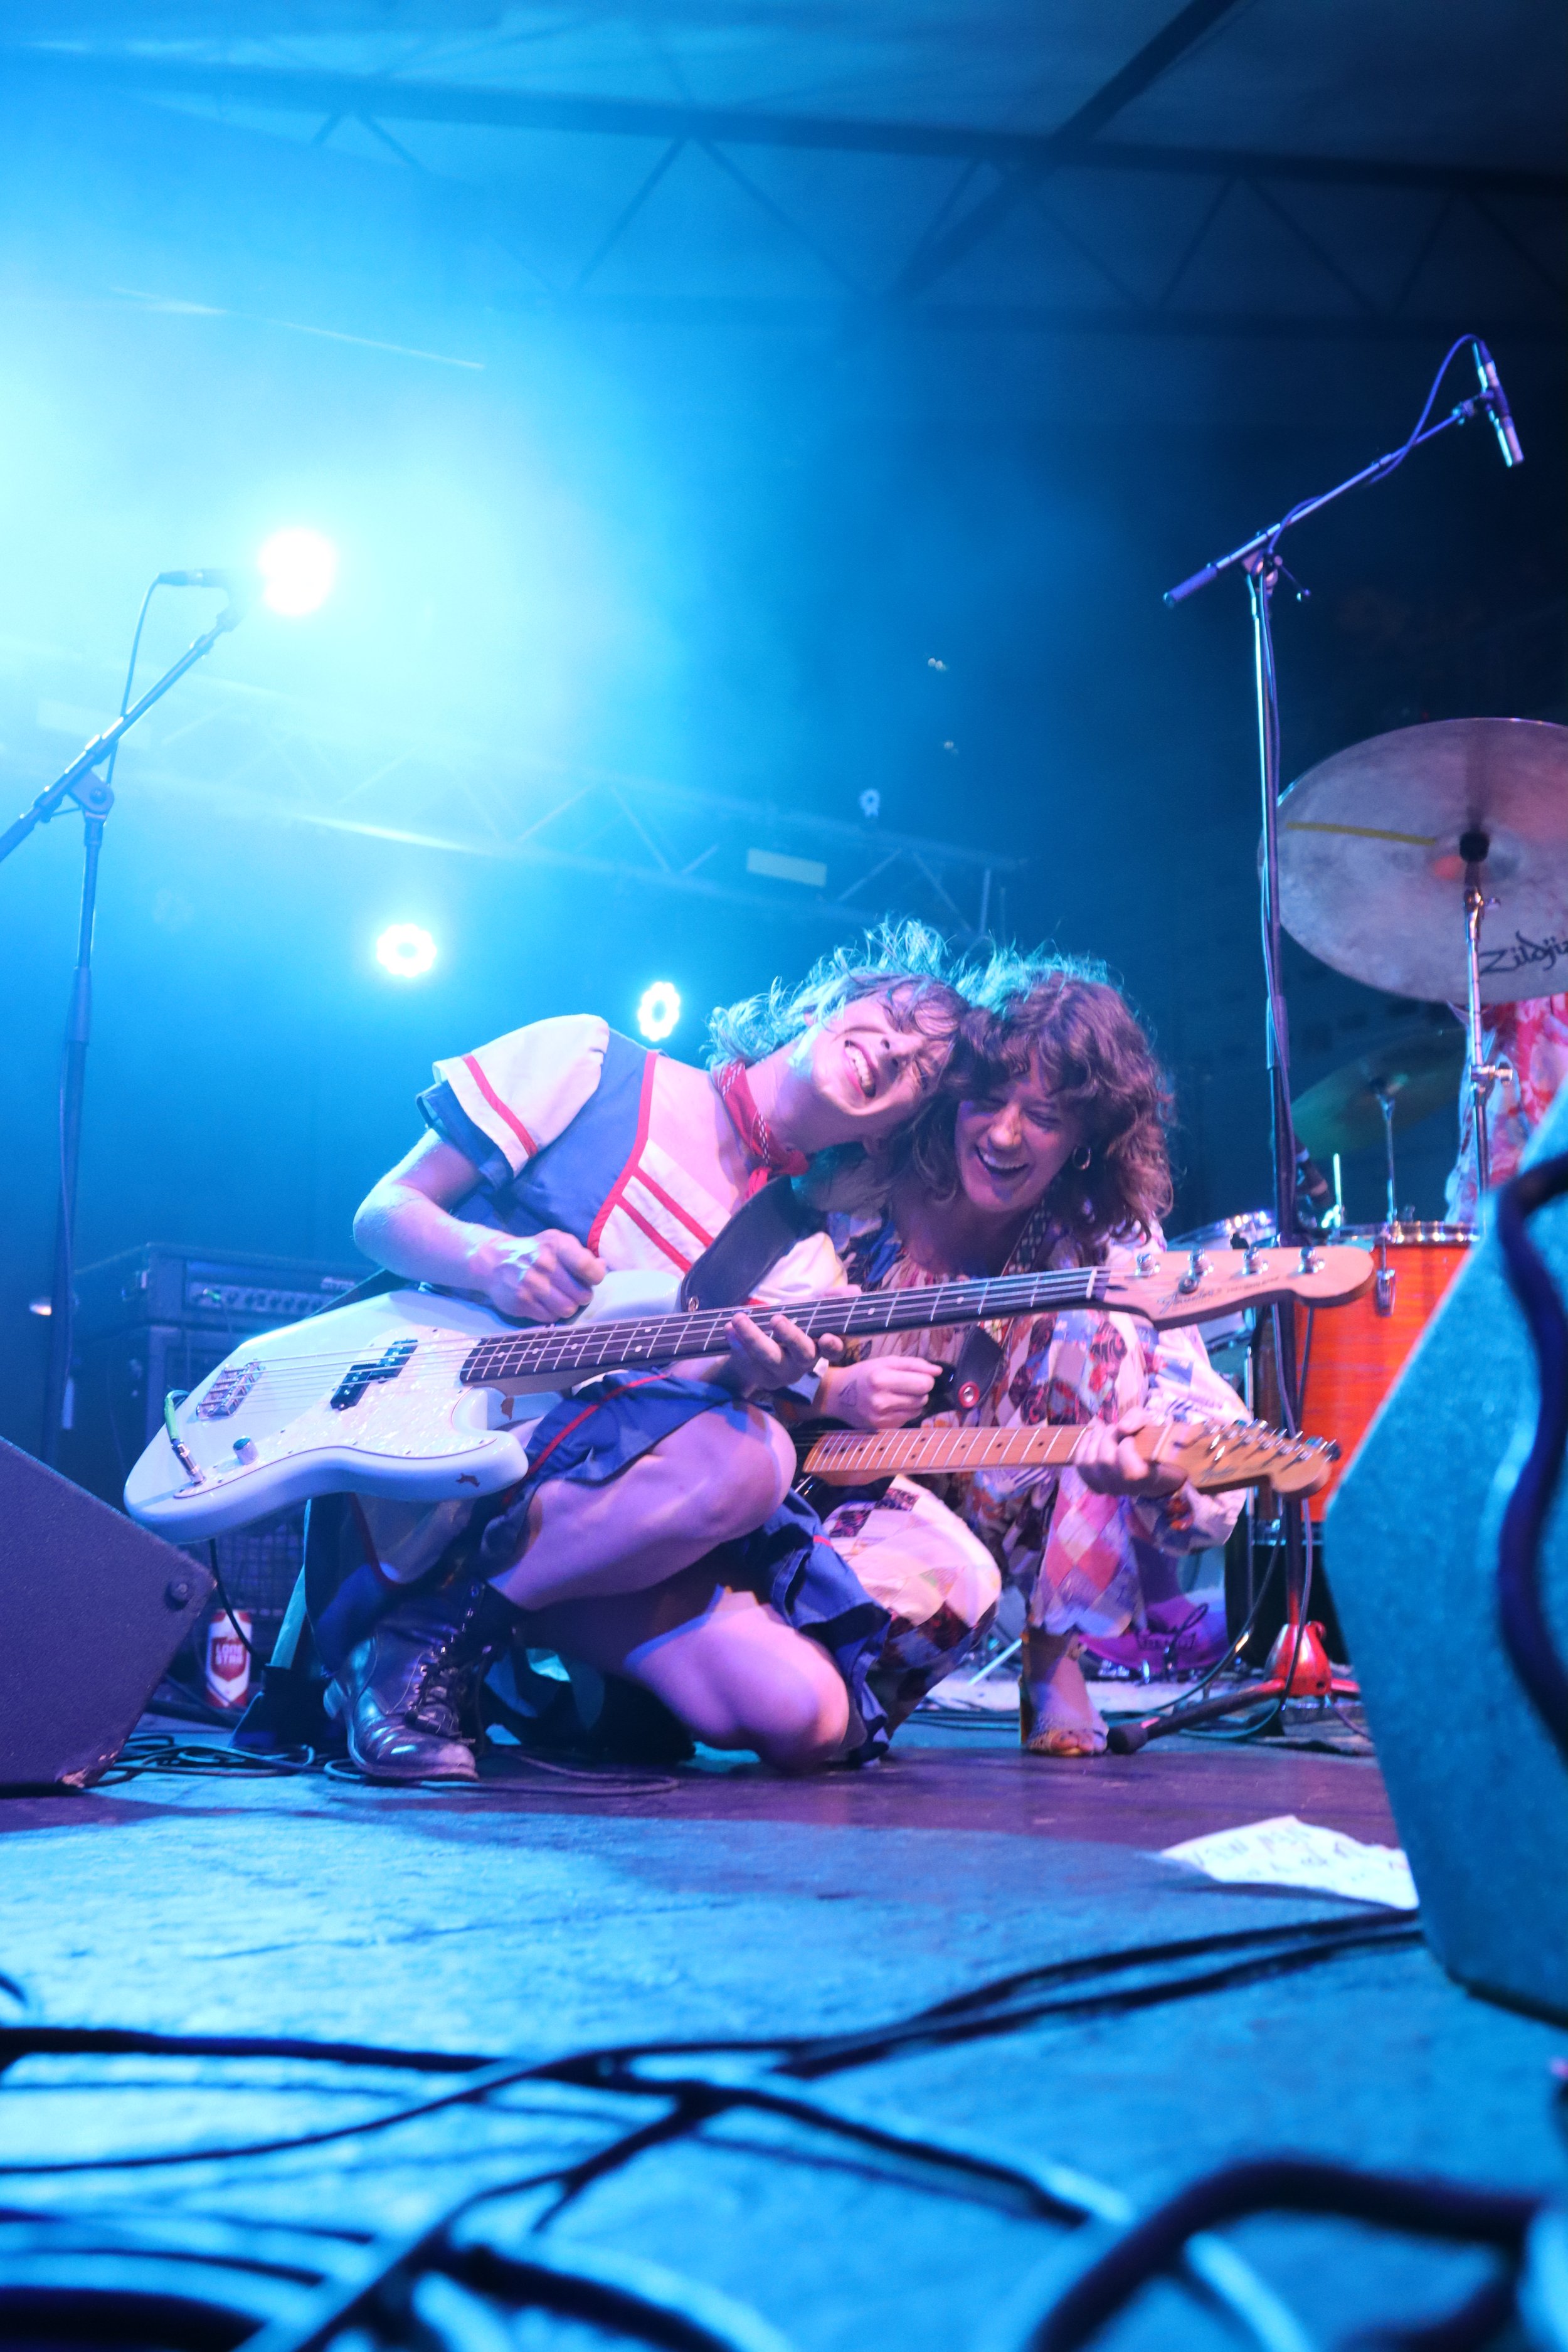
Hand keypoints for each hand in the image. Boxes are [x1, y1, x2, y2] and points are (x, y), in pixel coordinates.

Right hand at [469, 1228, 604, 1322]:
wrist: (494, 1261)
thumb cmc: (534, 1252)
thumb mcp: (557, 1243)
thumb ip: (581, 1255)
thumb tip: (603, 1267)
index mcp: (557, 1244)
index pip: (588, 1267)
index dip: (595, 1277)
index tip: (591, 1279)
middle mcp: (543, 1263)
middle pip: (582, 1295)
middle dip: (581, 1296)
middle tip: (574, 1292)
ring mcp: (530, 1284)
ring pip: (567, 1309)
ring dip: (567, 1307)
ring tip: (559, 1298)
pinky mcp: (521, 1302)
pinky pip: (550, 1318)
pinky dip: (551, 1313)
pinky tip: (543, 1303)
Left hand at [722, 1311, 832, 1396]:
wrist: (761, 1347)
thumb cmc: (792, 1324)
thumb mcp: (808, 1309)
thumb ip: (827, 1300)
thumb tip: (848, 1291)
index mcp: (820, 1347)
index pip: (833, 1351)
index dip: (833, 1346)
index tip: (827, 1337)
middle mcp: (804, 1363)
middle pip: (802, 1354)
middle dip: (790, 1337)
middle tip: (776, 1319)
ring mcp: (782, 1373)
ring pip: (770, 1358)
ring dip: (753, 1337)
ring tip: (739, 1318)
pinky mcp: (760, 1377)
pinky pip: (748, 1363)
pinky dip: (737, 1345)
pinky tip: (728, 1329)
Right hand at [817, 1354, 942, 1430]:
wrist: (838, 1395)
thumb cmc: (864, 1374)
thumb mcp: (886, 1361)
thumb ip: (914, 1364)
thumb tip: (938, 1371)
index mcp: (881, 1378)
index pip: (924, 1383)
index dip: (925, 1379)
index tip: (917, 1376)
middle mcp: (881, 1399)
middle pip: (922, 1397)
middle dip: (920, 1390)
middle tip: (906, 1385)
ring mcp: (881, 1416)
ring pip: (917, 1409)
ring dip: (914, 1402)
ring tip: (898, 1395)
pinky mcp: (882, 1427)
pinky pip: (908, 1419)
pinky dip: (905, 1411)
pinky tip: (892, 1405)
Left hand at [1071, 1406, 1184, 1498]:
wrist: (1143, 1461)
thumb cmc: (1146, 1441)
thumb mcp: (1148, 1424)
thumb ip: (1138, 1420)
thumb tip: (1122, 1427)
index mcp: (1147, 1477)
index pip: (1131, 1471)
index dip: (1125, 1448)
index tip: (1129, 1438)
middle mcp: (1128, 1488)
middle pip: (1105, 1462)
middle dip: (1107, 1437)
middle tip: (1113, 1428)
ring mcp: (1109, 1489)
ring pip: (1089, 1463)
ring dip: (1093, 1440)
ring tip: (1102, 1430)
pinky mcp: (1094, 1485)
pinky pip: (1080, 1465)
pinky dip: (1083, 1446)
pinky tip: (1092, 1437)